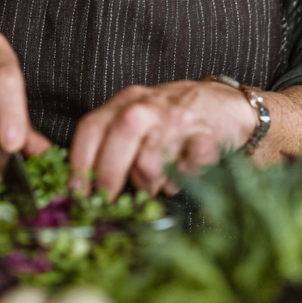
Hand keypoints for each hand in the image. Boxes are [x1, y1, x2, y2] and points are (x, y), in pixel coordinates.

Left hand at [67, 79, 257, 196]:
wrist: (224, 103)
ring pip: (151, 160)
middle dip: (109, 176)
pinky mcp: (207, 136)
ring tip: (157, 183)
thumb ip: (111, 143)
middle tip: (108, 201)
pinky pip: (185, 169)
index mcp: (126, 101)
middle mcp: (150, 105)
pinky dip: (182, 179)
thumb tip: (82, 189)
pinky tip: (183, 174)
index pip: (93, 126)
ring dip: (150, 184)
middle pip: (120, 135)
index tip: (77, 193)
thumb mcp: (135, 119)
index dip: (79, 162)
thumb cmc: (171, 118)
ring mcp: (179, 118)